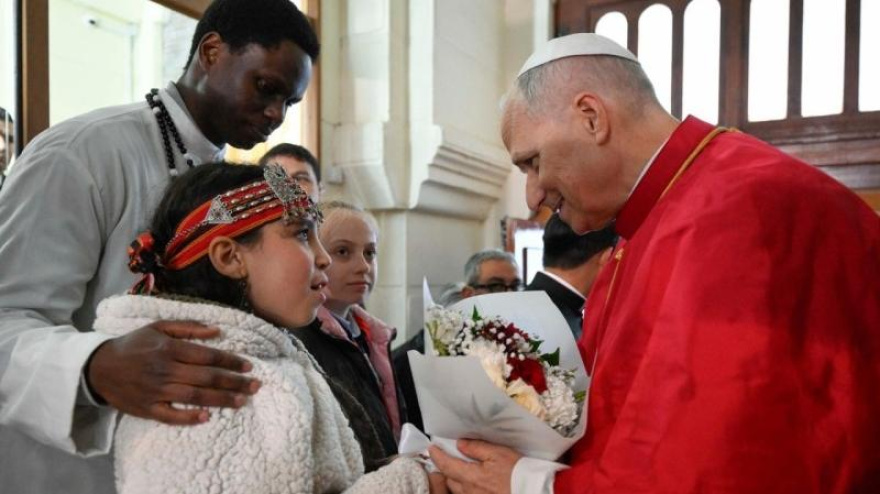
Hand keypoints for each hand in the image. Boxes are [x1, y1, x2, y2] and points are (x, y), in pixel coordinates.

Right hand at [87, 320, 260, 424]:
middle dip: (234, 382)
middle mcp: (165, 370)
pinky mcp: (147, 409)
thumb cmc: (134, 344)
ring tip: (242, 401)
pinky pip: (171, 416)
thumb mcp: (158, 327)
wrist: (98, 367)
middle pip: (206, 378)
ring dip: (221, 400)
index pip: (207, 356)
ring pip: (195, 397)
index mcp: (169, 349)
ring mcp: (156, 391)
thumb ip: (189, 327)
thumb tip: (217, 330)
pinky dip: (189, 418)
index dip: (230, 361)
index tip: (248, 366)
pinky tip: (207, 417)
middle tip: (256, 386)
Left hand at [430, 439, 520, 493]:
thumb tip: (460, 444)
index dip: (437, 456)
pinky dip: (466, 488)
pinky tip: (474, 482)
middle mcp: (470, 491)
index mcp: (471, 476)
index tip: (432, 448)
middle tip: (446, 457)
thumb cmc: (518, 472)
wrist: (533, 490)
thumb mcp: (498, 453)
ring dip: (455, 479)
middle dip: (446, 469)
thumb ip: (477, 448)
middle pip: (449, 480)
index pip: (446, 465)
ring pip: (457, 490)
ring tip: (460, 470)